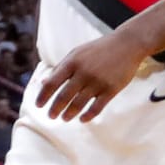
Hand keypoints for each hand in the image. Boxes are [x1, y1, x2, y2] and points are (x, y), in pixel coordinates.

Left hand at [33, 32, 150, 121]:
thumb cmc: (98, 50)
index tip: (38, 105)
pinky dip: (88, 115)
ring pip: (79, 103)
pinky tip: (82, 119)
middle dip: (55, 108)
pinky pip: (97, 107)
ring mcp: (97, 82)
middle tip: (50, 116)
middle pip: (64, 96)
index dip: (43, 96)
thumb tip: (43, 83)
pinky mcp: (111, 90)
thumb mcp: (76, 53)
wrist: (126, 45)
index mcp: (72, 62)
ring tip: (64, 118)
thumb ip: (60, 68)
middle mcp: (83, 72)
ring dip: (69, 113)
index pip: (52, 82)